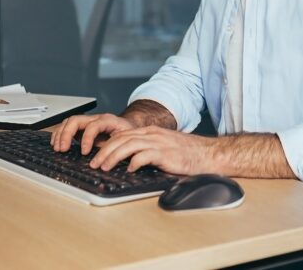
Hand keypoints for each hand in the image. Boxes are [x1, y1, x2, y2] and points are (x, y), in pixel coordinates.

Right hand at [51, 113, 135, 154]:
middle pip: (76, 120)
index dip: (87, 138)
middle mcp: (95, 119)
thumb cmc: (128, 133)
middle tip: (63, 149)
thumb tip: (109, 160)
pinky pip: (67, 125)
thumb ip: (118, 147)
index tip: (84, 152)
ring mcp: (87, 121)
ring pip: (69, 121)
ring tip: (57, 147)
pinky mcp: (82, 127)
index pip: (93, 126)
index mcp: (108, 120)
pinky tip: (56, 142)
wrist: (129, 125)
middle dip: (67, 134)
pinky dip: (59, 133)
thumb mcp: (127, 139)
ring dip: (61, 134)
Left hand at [88, 125, 216, 174]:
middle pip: (121, 139)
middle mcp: (153, 135)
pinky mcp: (165, 154)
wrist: (209, 154)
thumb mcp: (164, 147)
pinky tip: (129, 169)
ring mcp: (159, 143)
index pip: (123, 135)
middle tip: (94, 164)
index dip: (107, 145)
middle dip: (104, 152)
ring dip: (113, 157)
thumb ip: (148, 150)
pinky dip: (134, 162)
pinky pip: (145, 156)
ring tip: (104, 167)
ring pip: (128, 146)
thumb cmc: (188, 154)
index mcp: (151, 133)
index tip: (97, 156)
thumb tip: (129, 162)